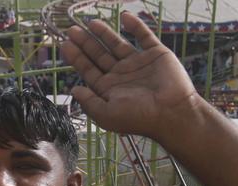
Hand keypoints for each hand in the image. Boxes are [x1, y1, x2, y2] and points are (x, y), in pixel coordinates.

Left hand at [61, 12, 197, 139]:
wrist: (172, 112)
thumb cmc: (138, 117)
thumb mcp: (106, 114)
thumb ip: (88, 102)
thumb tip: (74, 89)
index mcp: (110, 89)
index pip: (89, 70)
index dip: (77, 58)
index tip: (65, 45)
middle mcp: (122, 75)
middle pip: (99, 55)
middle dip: (85, 43)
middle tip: (71, 30)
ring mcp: (138, 63)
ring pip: (118, 44)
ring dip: (104, 33)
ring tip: (90, 23)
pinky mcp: (155, 54)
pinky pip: (144, 36)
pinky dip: (135, 25)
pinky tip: (124, 16)